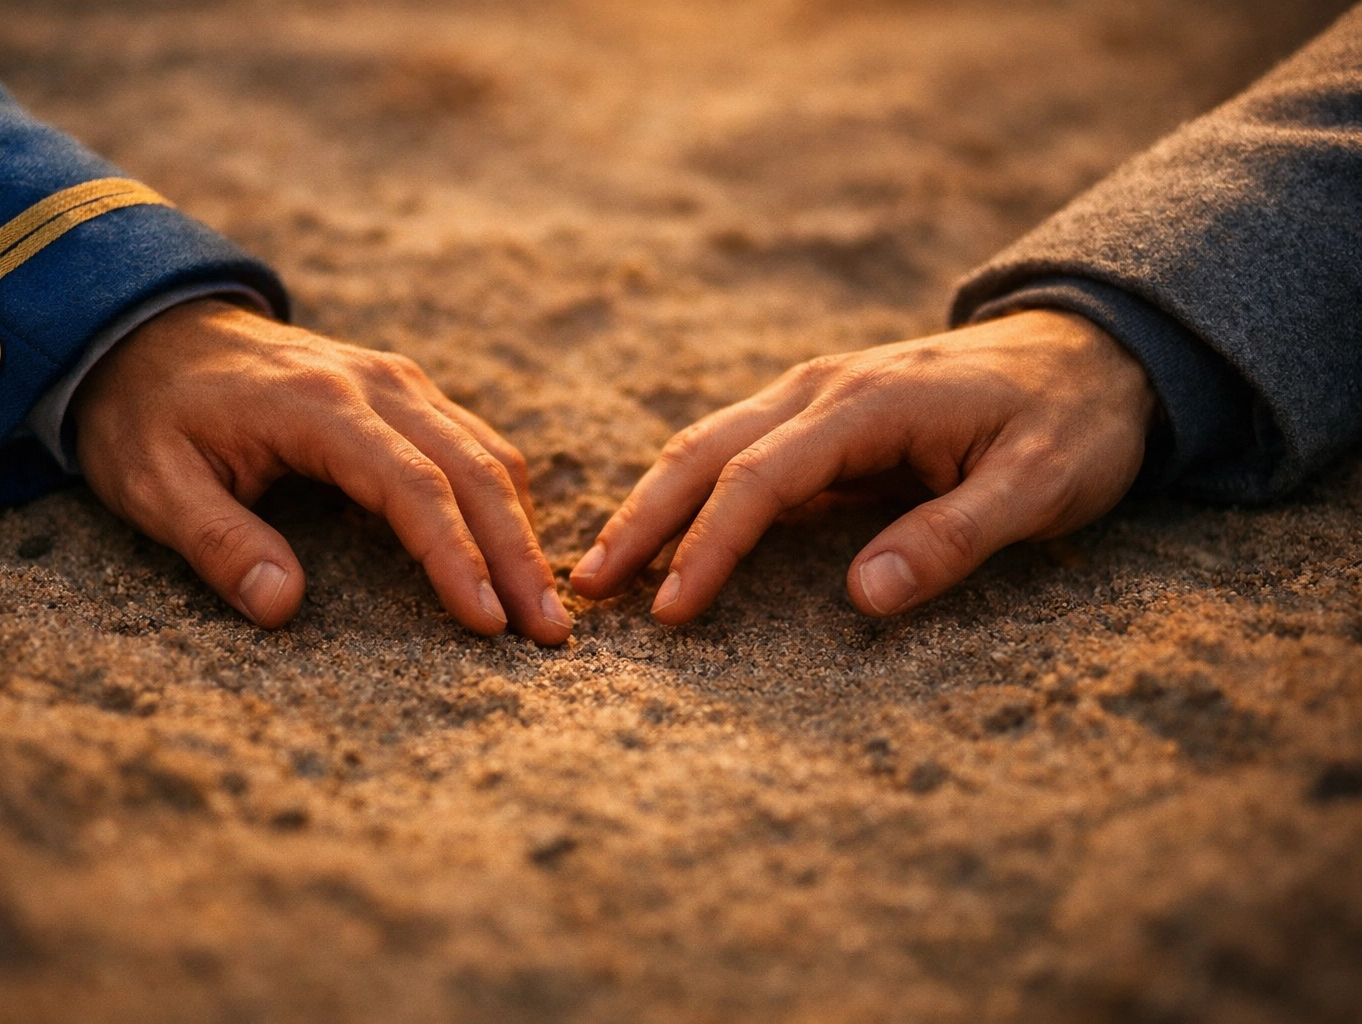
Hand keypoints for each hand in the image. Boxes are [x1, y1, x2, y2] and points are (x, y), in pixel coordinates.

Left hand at [72, 298, 571, 642]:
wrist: (147, 326)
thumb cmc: (146, 413)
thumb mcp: (151, 483)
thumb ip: (217, 542)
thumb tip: (282, 607)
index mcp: (318, 407)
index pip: (414, 487)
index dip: (457, 557)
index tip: (488, 624)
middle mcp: (376, 385)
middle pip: (474, 470)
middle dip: (517, 557)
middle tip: (550, 635)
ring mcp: (398, 382)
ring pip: (487, 455)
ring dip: (521, 532)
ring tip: (542, 608)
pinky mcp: (404, 392)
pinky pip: (474, 443)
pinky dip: (503, 500)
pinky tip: (512, 550)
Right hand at [569, 310, 1156, 622]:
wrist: (1091, 353)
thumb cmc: (1070, 424)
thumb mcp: (1039, 486)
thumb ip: (952, 537)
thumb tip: (863, 596)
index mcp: (868, 403)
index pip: (761, 479)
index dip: (709, 546)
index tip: (669, 610)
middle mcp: (823, 388)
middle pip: (705, 449)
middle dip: (642, 519)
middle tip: (587, 586)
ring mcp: (815, 396)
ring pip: (707, 444)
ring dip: (652, 504)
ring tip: (603, 568)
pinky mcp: (819, 417)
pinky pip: (737, 453)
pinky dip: (689, 494)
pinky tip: (666, 537)